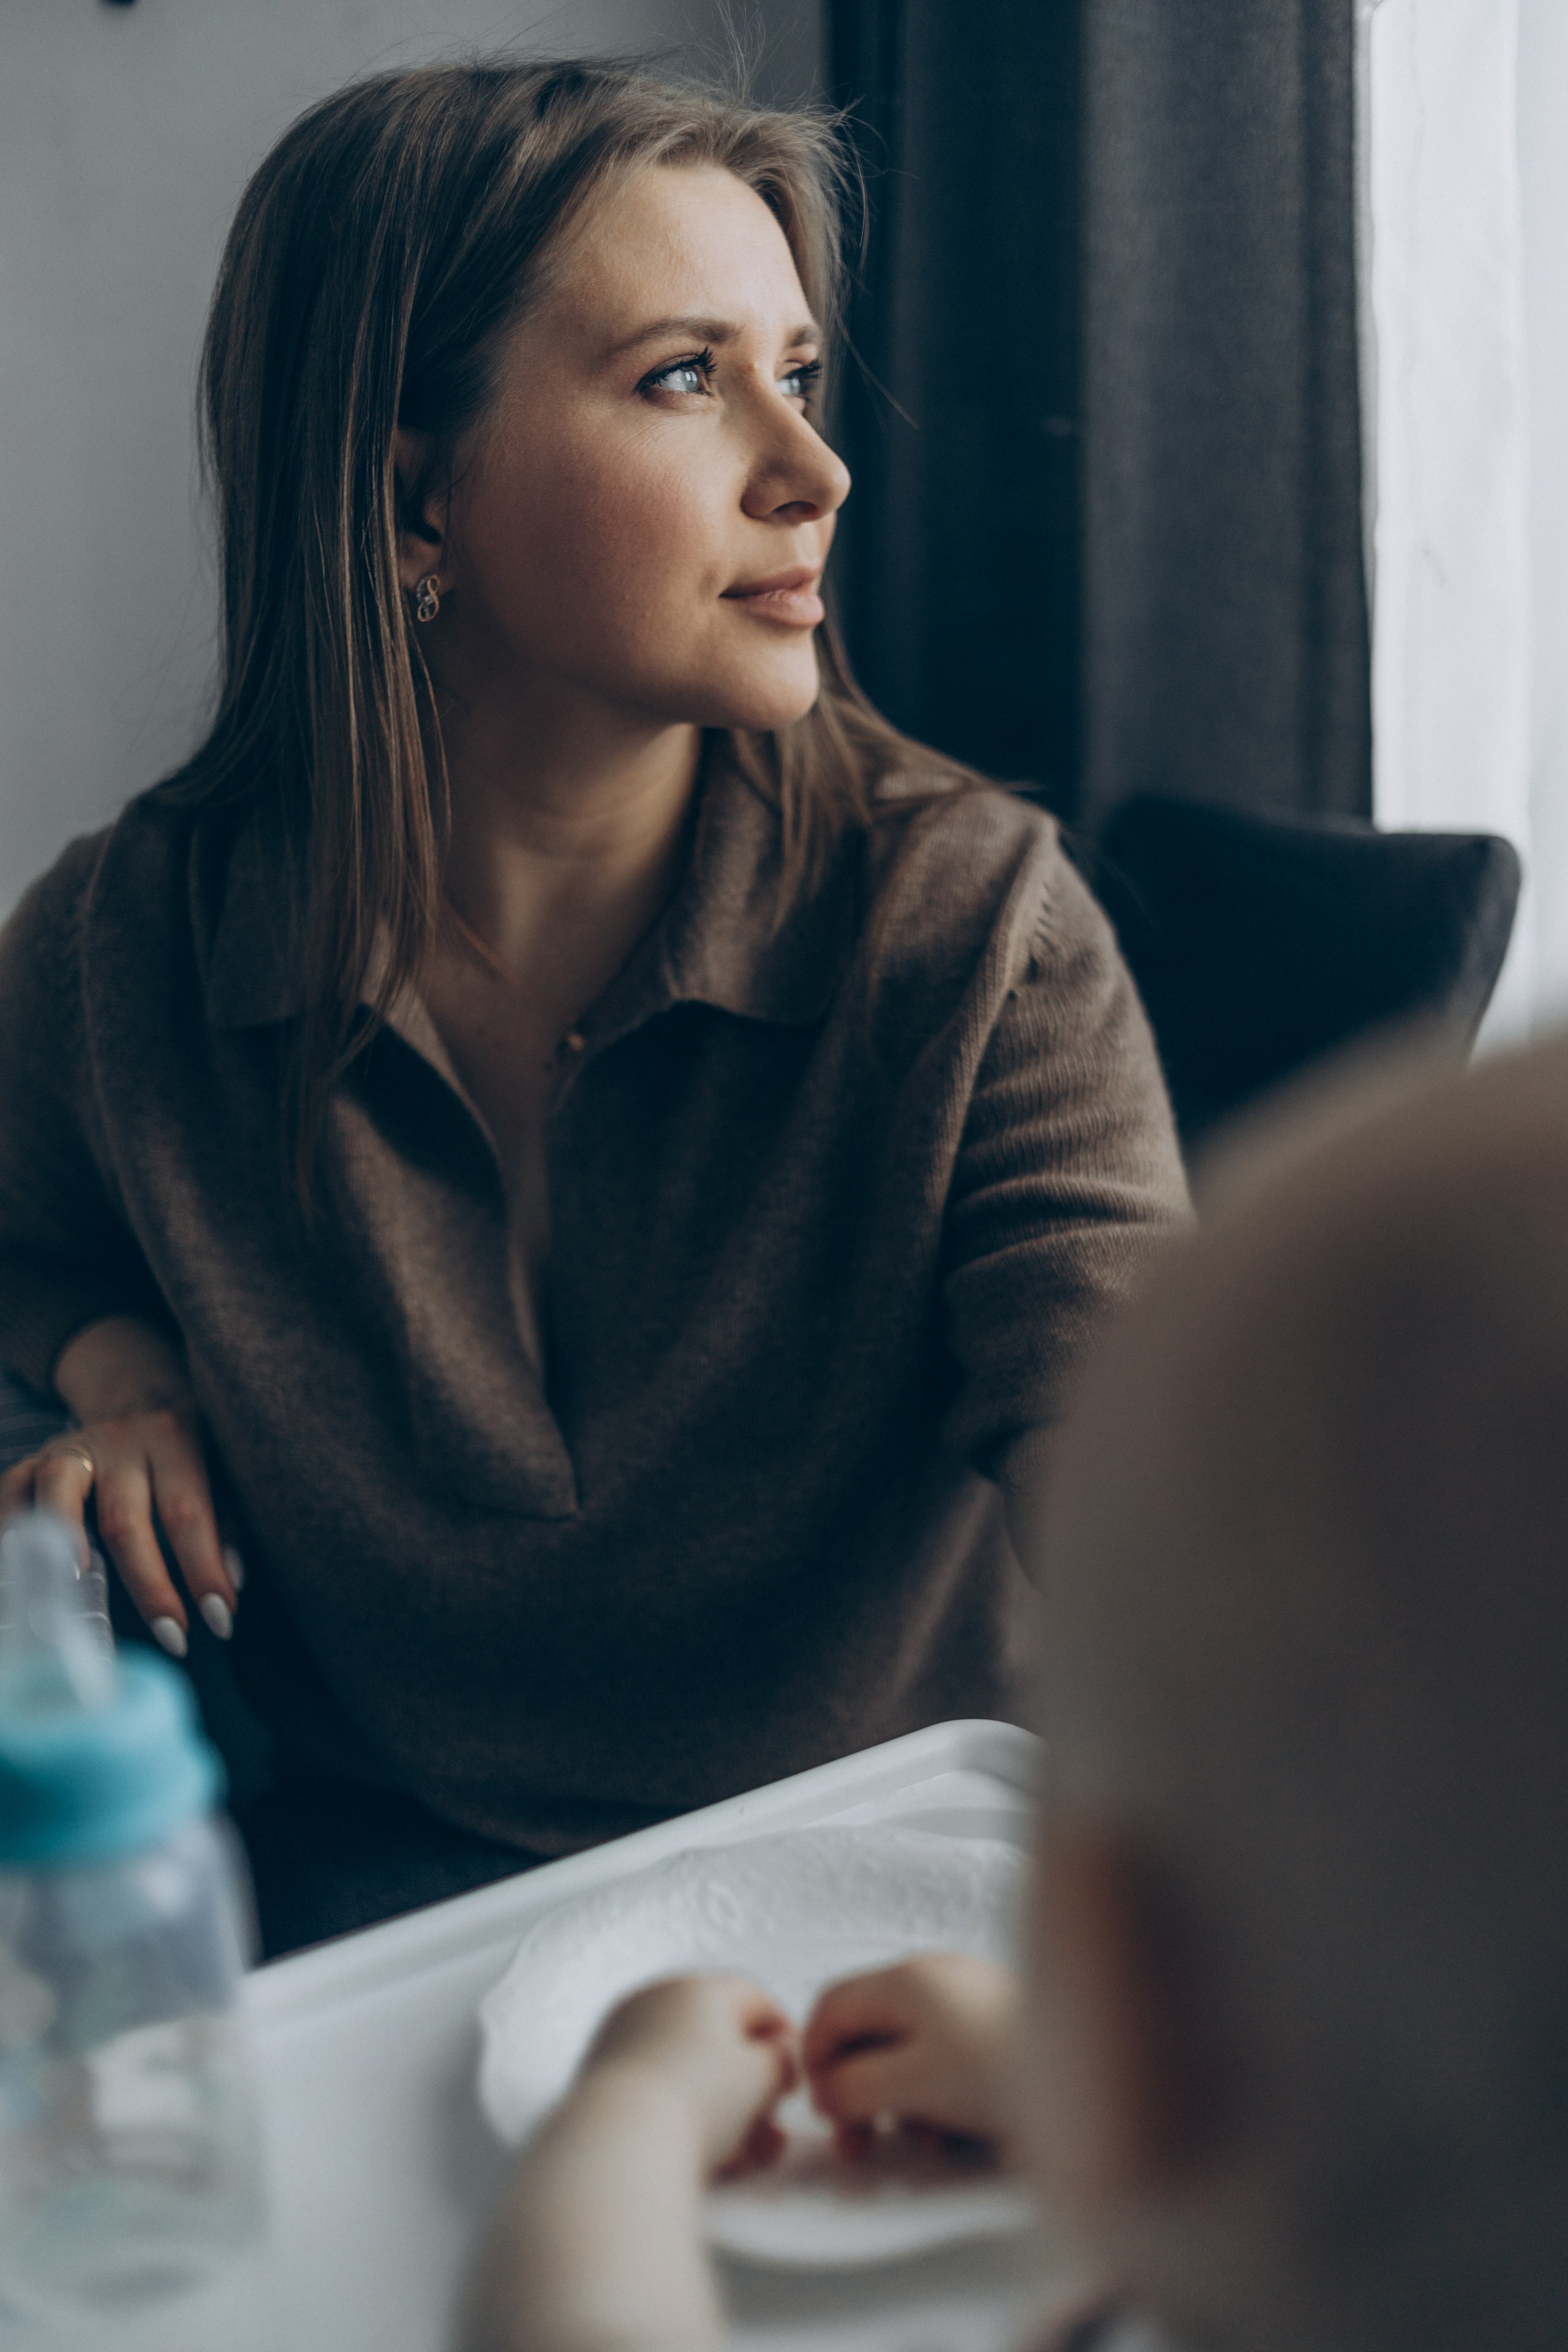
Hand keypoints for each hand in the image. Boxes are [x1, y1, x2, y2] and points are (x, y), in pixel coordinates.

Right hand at [0, 1316, 238, 1658]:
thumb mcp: (217, 1473)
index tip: (221, 1621)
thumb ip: (224, 1526)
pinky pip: (12, 1488)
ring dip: (63, 1539)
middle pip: (127, 1518)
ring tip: (72, 1588)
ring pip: (60, 1489)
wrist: (136, 1393)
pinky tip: (16, 1567)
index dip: (204, 1570)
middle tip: (173, 1637)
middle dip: (150, 1585)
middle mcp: (122, 1440)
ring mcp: (73, 1447)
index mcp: (176, 1439)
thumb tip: (229, 1588)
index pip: (189, 1513)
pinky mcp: (34, 1458)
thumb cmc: (185, 1453)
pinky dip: (10, 1523)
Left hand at [577, 1974, 799, 2177]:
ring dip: (724, 2109)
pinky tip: (705, 2155)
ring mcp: (622, 2035)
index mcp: (697, 1987)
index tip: (791, 2069)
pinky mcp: (600, 2074)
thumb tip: (778, 2055)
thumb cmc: (695, 2102)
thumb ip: (781, 2059)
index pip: (752, 1998)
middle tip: (770, 2122)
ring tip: (745, 2154)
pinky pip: (656, 2088)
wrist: (621, 2142)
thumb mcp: (763, 2078)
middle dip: (751, 2086)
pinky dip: (683, 2113)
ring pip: (688, 2069)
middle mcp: (656, 2000)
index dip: (780, 2035)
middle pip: (719, 2039)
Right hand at [802, 1954, 1021, 2156]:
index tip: (823, 2109)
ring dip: (900, 2099)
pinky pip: (946, 2059)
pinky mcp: (997, 2026)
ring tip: (920, 2141)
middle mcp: (935, 1977)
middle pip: (869, 2030)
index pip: (832, 2006)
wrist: (1094, 2079)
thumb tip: (826, 2093)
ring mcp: (968, 1997)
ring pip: (908, 2050)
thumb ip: (853, 2087)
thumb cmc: (999, 2072)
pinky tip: (958, 2132)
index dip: (814, 2058)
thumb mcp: (912, 2084)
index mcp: (907, 1978)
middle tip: (858, 2143)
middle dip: (857, 2088)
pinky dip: (938, 2095)